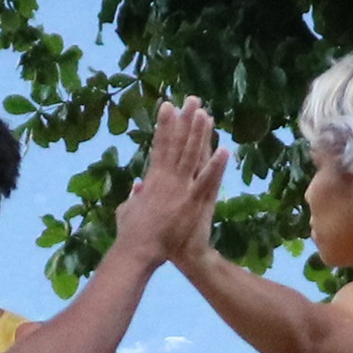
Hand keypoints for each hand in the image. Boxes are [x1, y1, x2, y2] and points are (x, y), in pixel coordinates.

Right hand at [112, 98, 222, 265]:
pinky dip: (215, 165)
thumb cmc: (132, 236)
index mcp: (153, 179)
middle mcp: (166, 178)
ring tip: (206, 114)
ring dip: (199, 134)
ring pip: (191, 155)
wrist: (139, 253)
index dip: (164, 125)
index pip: (159, 145)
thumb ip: (135, 196)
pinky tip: (224, 149)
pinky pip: (207, 180)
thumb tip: (137, 185)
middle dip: (184, 120)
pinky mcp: (192, 202)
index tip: (168, 106)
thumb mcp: (128, 211)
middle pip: (177, 144)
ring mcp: (180, 189)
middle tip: (192, 100)